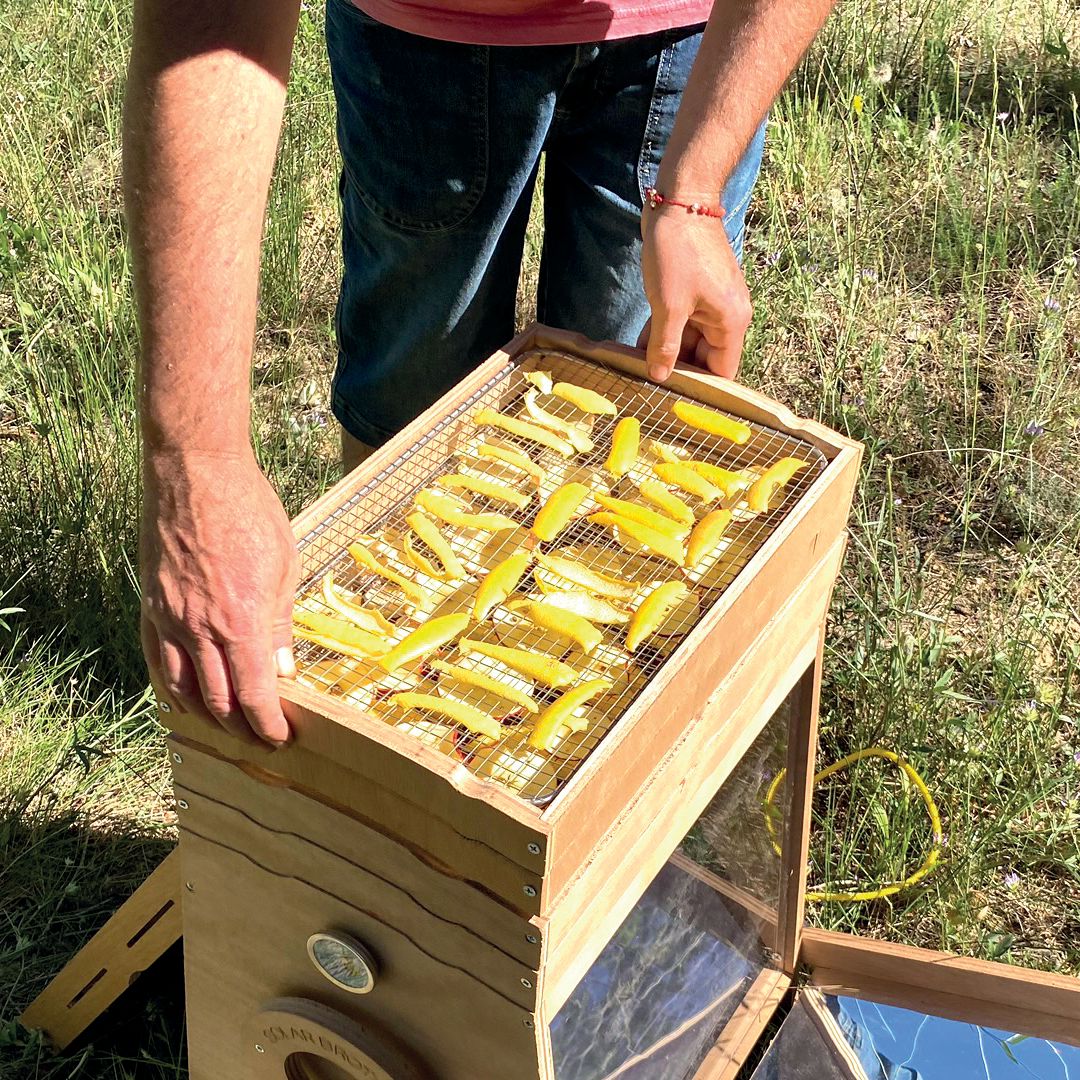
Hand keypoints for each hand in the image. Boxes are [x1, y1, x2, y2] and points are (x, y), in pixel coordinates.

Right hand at [140, 450, 298, 745]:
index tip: (281, 738)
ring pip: (183, 689)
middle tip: (260, 739)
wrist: (196, 473)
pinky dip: (172, 690)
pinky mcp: (151, 607)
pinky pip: (158, 663)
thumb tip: (283, 669)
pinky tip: (185, 700)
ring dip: (207, 717)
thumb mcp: (286, 566)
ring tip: (228, 727)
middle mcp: (201, 629)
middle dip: (242, 727)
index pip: (254, 694)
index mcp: (242, 621)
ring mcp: (170, 620)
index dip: (267, 724)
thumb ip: (282, 623)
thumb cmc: (251, 512)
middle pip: (218, 700)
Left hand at [638, 205, 751, 381]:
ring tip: (637, 372)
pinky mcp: (693, 292)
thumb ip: (665, 346)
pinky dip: (662, 333)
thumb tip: (660, 377)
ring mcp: (709, 303)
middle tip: (647, 390)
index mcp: (731, 322)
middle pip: (704, 358)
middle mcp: (726, 316)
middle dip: (677, 371)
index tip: (675, 403)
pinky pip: (680, 322)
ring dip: (665, 353)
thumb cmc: (679, 252)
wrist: (679, 201)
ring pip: (688, 341)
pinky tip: (637, 349)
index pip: (722, 372)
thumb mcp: (668, 306)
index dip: (701, 389)